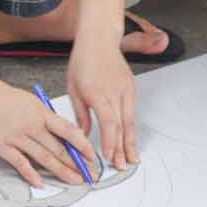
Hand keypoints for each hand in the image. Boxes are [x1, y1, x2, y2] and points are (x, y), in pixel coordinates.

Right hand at [0, 77, 97, 187]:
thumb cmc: (5, 98)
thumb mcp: (32, 103)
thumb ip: (47, 119)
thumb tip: (64, 137)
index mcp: (41, 113)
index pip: (68, 131)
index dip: (82, 145)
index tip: (91, 156)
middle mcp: (31, 125)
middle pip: (59, 148)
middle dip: (76, 164)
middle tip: (89, 174)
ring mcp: (17, 137)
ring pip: (44, 158)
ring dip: (61, 171)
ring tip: (74, 180)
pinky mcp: (3, 146)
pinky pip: (20, 163)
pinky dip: (32, 174)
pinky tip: (41, 183)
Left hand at [65, 37, 138, 170]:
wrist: (99, 40)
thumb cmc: (83, 62)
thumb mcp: (74, 89)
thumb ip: (81, 114)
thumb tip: (84, 135)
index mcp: (99, 94)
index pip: (109, 123)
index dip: (110, 142)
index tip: (109, 157)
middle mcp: (116, 93)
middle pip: (122, 126)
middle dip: (123, 149)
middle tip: (122, 166)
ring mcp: (126, 91)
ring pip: (131, 121)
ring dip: (131, 141)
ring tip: (131, 158)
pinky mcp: (131, 88)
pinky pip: (132, 112)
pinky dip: (132, 127)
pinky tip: (131, 139)